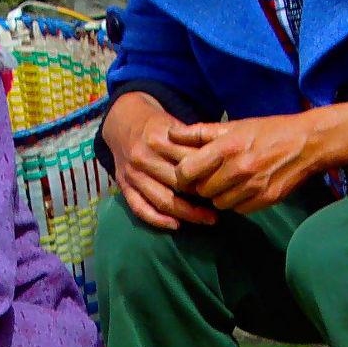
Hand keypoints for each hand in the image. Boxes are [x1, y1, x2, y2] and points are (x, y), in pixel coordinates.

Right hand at [103, 93, 215, 229]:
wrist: (122, 121)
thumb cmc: (156, 125)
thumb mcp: (175, 125)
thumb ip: (194, 142)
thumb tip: (220, 162)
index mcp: (159, 140)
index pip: (188, 162)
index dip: (208, 174)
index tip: (225, 183)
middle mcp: (143, 158)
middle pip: (177, 183)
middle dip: (202, 196)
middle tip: (221, 204)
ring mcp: (132, 174)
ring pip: (161, 199)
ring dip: (186, 213)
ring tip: (207, 219)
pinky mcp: (123, 186)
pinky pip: (140, 208)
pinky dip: (158, 220)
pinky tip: (176, 225)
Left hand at [173, 112, 331, 215]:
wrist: (307, 143)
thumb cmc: (268, 131)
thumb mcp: (234, 125)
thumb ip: (200, 132)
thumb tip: (171, 134)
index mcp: (226, 147)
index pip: (186, 172)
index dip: (183, 175)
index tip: (188, 174)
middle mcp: (238, 169)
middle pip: (202, 191)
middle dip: (203, 185)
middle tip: (212, 177)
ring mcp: (252, 187)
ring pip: (219, 204)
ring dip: (220, 196)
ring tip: (229, 182)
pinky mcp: (265, 199)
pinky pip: (238, 210)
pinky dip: (238, 202)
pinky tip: (245, 189)